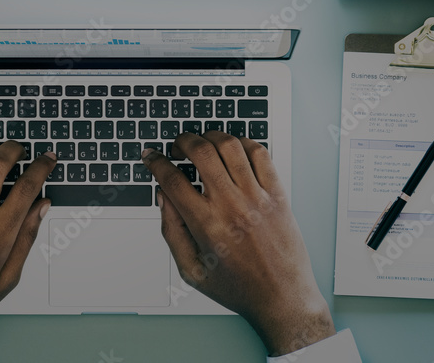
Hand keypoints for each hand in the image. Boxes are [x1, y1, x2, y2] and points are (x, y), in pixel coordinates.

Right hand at [142, 132, 334, 355]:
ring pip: (230, 145)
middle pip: (201, 152)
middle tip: (177, 147)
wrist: (282, 298)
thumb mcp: (191, 270)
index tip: (151, 156)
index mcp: (206, 225)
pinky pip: (260, 154)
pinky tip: (233, 150)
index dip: (156, 162)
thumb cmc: (238, 287)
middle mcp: (231, 206)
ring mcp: (257, 197)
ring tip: (204, 143)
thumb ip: (171, 231)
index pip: (172, 179)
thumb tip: (162, 196)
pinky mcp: (277, 194)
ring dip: (211, 136)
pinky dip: (243, 143)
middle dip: (182, 141)